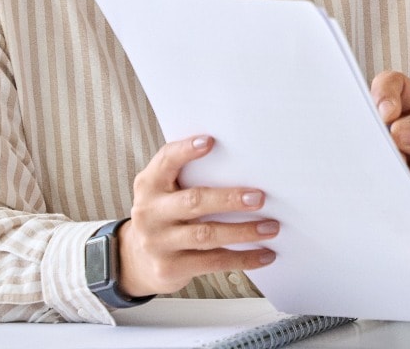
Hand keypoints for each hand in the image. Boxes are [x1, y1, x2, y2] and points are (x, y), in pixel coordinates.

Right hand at [118, 135, 278, 297]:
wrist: (138, 261)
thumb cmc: (165, 216)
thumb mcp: (164, 193)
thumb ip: (188, 177)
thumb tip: (242, 165)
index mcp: (150, 185)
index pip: (166, 161)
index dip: (185, 151)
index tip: (210, 141)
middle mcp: (150, 212)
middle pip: (194, 201)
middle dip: (229, 199)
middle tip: (259, 197)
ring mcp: (158, 242)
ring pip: (207, 235)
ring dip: (243, 231)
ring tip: (271, 227)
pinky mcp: (170, 267)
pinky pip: (213, 262)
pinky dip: (243, 259)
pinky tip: (265, 254)